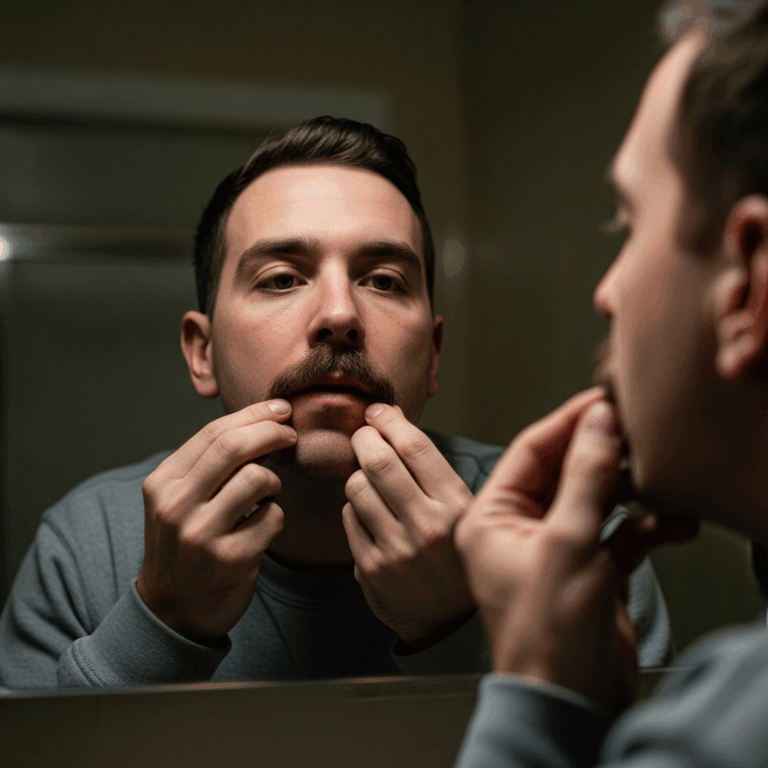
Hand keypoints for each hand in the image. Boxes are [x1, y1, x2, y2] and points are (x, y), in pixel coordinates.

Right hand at [136, 400, 296, 645]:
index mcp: (162, 483)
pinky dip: (276, 516)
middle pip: (234, 447)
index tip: (280, 410)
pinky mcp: (231, 559)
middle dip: (272, 432)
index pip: (212, 433)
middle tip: (291, 434)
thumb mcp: (178, 500)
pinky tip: (261, 528)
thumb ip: (209, 464)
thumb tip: (262, 422)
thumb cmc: (185, 544)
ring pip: (259, 479)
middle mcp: (176, 506)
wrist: (173, 610)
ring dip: (274, 482)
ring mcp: (201, 535)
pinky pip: (273, 517)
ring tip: (265, 496)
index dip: (253, 415)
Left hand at [343, 404, 475, 649]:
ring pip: (356, 486)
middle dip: (364, 438)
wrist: (449, 621)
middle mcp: (427, 526)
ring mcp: (397, 550)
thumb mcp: (464, 508)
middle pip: (377, 460)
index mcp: (456, 505)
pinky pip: (348, 518)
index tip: (378, 411)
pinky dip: (354, 508)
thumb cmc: (456, 551)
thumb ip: (431, 468)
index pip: (414, 446)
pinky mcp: (371, 569)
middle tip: (364, 434)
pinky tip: (370, 513)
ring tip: (371, 480)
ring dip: (358, 475)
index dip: (389, 420)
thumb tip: (390, 418)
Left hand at [455, 388, 696, 711]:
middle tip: (637, 430)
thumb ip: (585, 478)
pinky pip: (618, 533)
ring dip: (629, 490)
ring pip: (594, 499)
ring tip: (659, 476)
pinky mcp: (588, 569)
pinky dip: (646, 527)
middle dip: (601, 453)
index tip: (603, 401)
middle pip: (563, 471)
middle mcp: (519, 528)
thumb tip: (597, 422)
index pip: (530, 452)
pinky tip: (676, 524)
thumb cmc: (548, 634)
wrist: (571, 702)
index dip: (568, 422)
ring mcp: (555, 548)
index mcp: (492, 516)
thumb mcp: (568, 543)